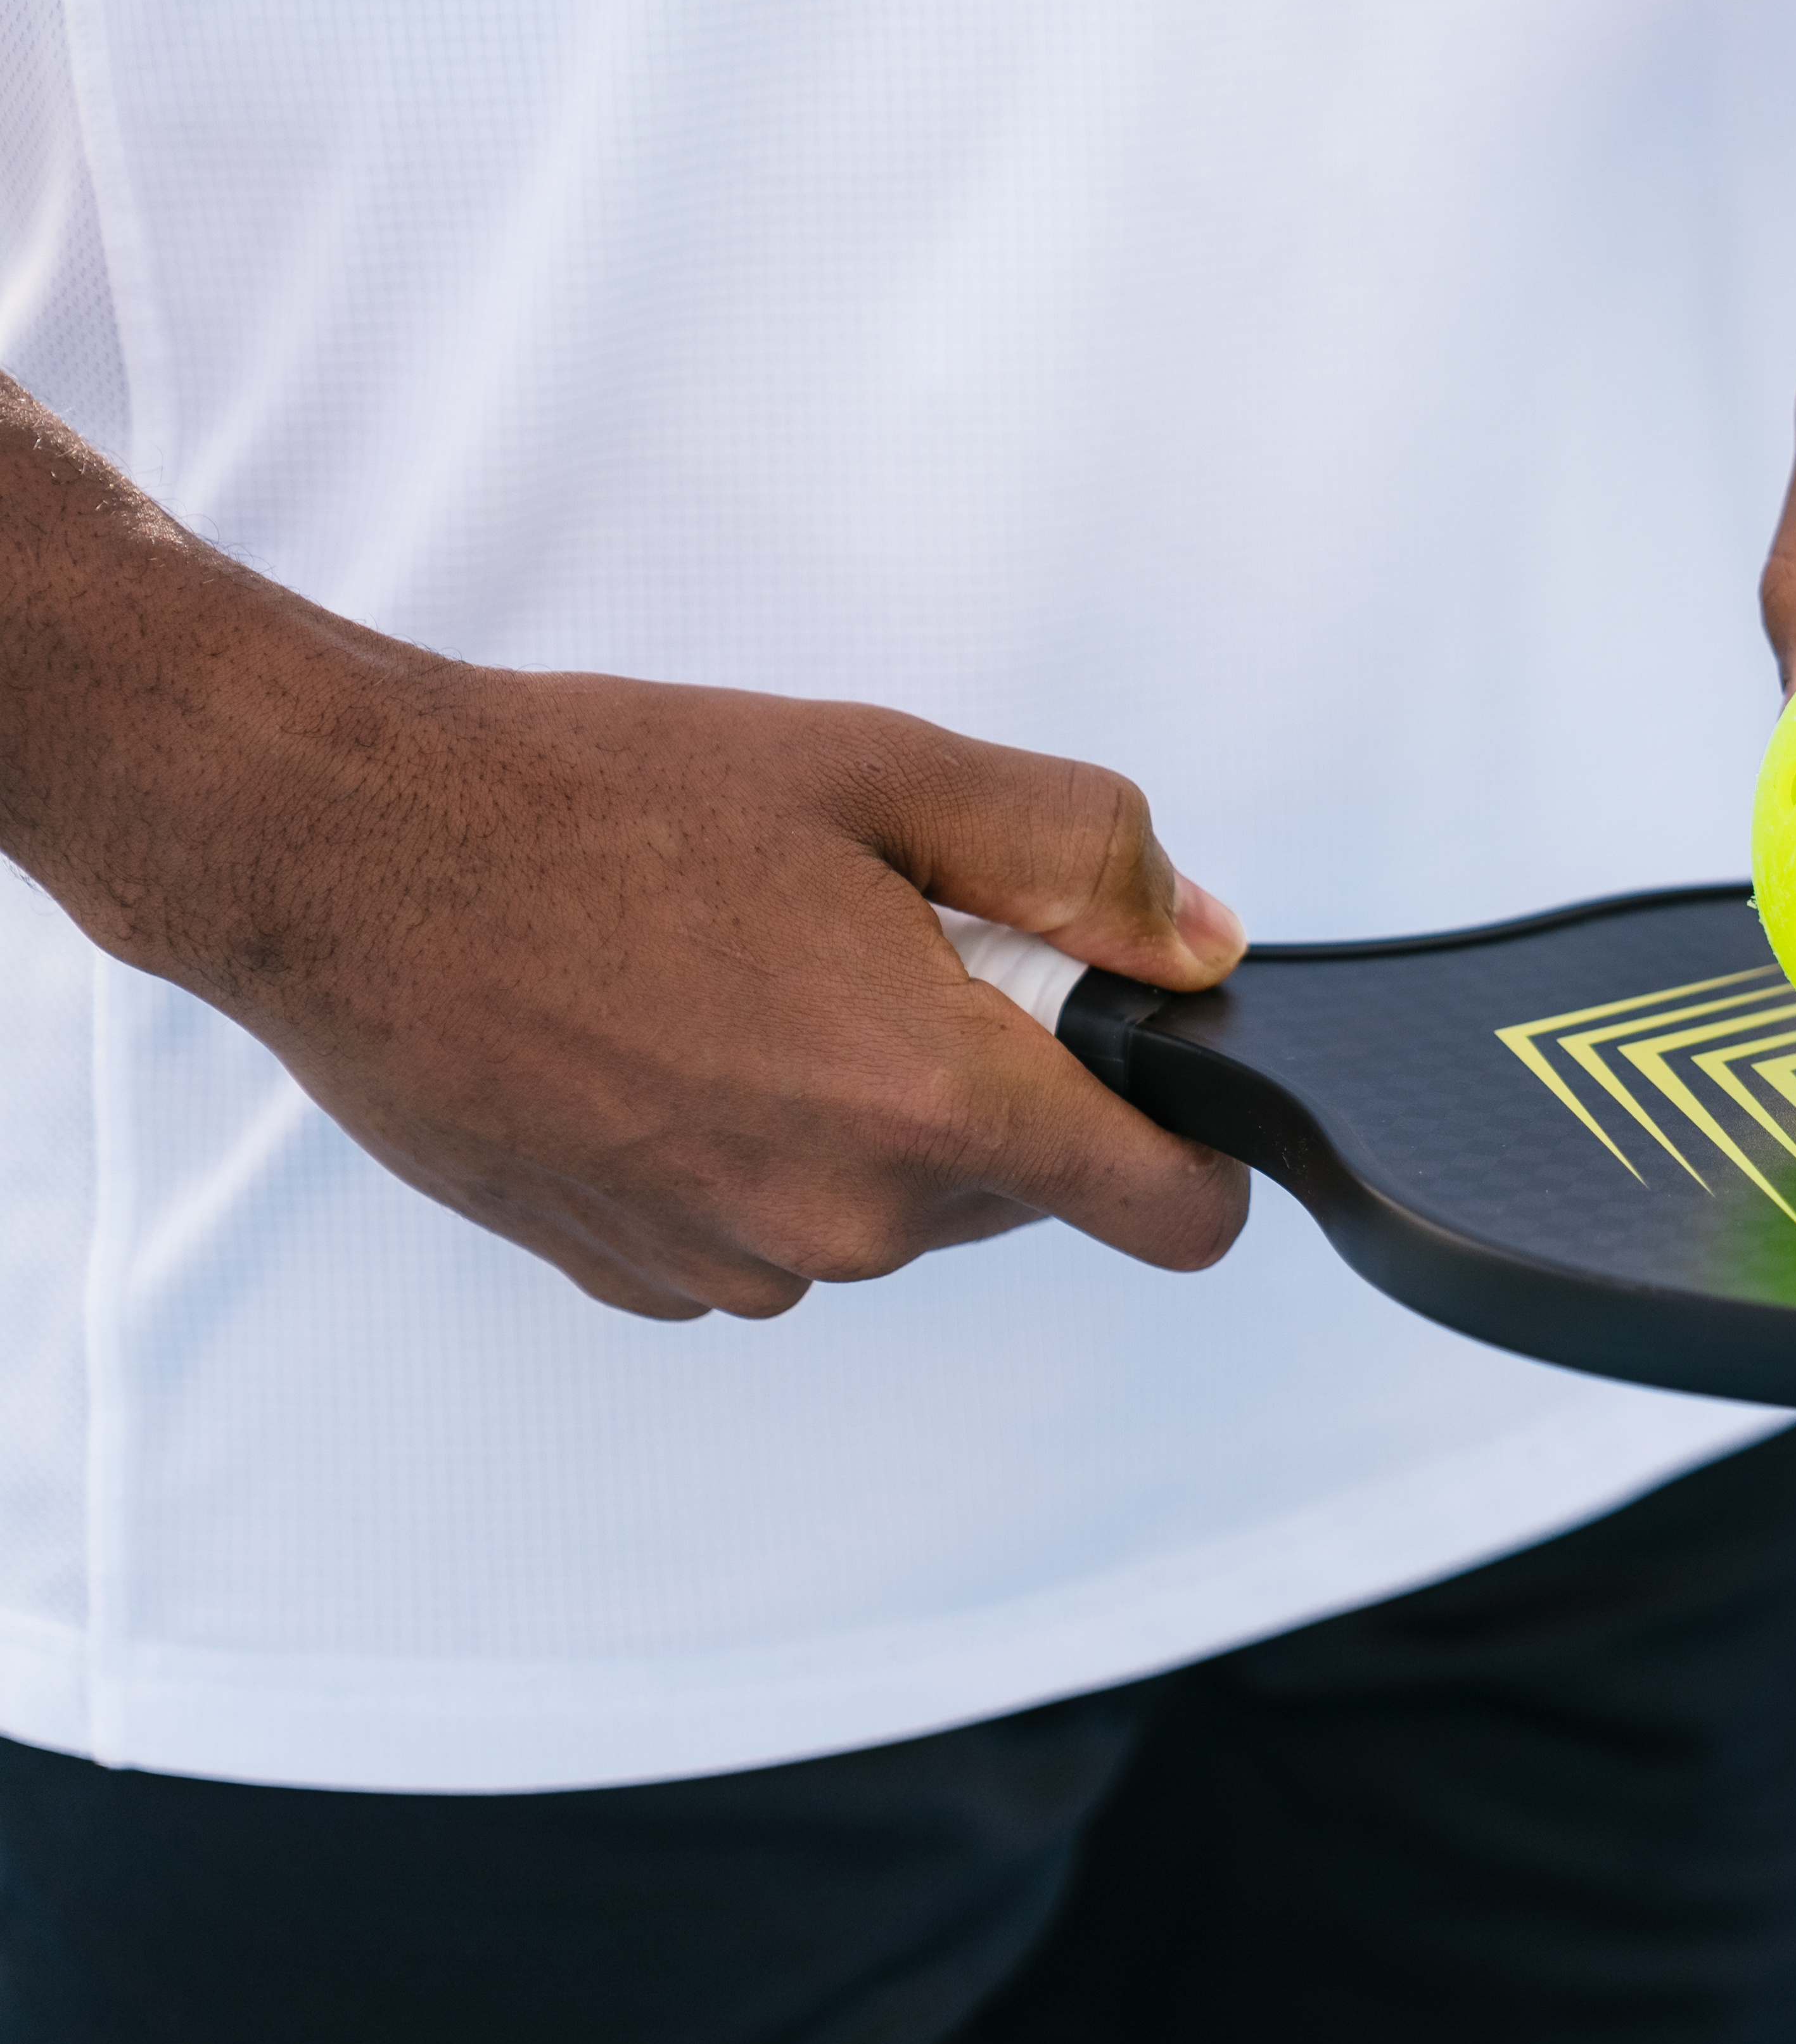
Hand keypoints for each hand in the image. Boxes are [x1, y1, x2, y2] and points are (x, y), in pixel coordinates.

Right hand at [209, 663, 1254, 1320]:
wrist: (350, 850)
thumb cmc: (598, 798)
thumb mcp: (887, 769)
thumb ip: (1080, 860)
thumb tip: (1196, 945)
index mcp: (932, 1101)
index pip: (1166, 1217)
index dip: (1191, 1158)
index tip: (1159, 1093)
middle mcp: (840, 1219)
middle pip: (1018, 1195)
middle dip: (989, 1086)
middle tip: (876, 954)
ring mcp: (727, 1259)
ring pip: (883, 1214)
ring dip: (860, 1119)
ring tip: (747, 982)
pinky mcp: (631, 1274)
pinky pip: (760, 1231)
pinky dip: (749, 1151)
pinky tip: (665, 1043)